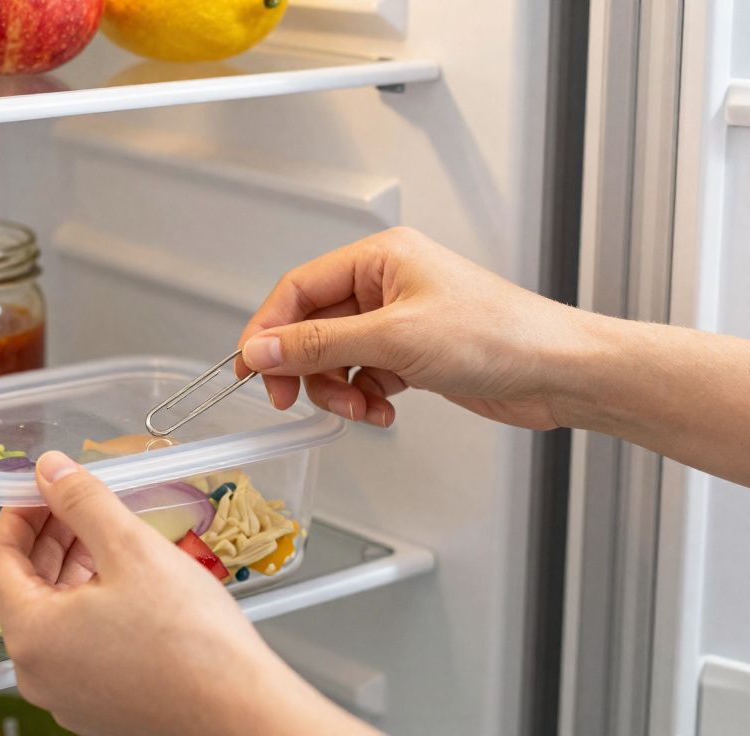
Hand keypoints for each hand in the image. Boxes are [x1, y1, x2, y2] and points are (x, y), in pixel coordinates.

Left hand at [0, 452, 374, 735]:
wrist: (241, 711)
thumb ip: (82, 501)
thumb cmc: (190, 638)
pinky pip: (77, 642)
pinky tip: (124, 577)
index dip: (18, 514)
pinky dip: (90, 602)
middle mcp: (37, 672)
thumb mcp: (131, 548)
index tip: (43, 487)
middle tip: (78, 500)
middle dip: (48, 537)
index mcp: (31, 635)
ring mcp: (66, 693)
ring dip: (71, 567)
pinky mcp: (98, 703)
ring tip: (107, 532)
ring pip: (54, 614)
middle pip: (24, 587)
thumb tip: (49, 469)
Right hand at [237, 227, 587, 429]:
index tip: (249, 368)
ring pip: (336, 357)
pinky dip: (365, 397)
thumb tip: (262, 348)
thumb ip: (319, 345)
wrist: (559, 372)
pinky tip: (384, 410)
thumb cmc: (499, 335)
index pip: (298, 289)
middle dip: (306, 369)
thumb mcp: (394, 339)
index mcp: (379, 258)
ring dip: (338, 389)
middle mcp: (385, 283)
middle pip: (312, 327)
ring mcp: (398, 320)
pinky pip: (364, 375)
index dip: (268, 330)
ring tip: (361, 408)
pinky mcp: (412, 353)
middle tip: (293, 401)